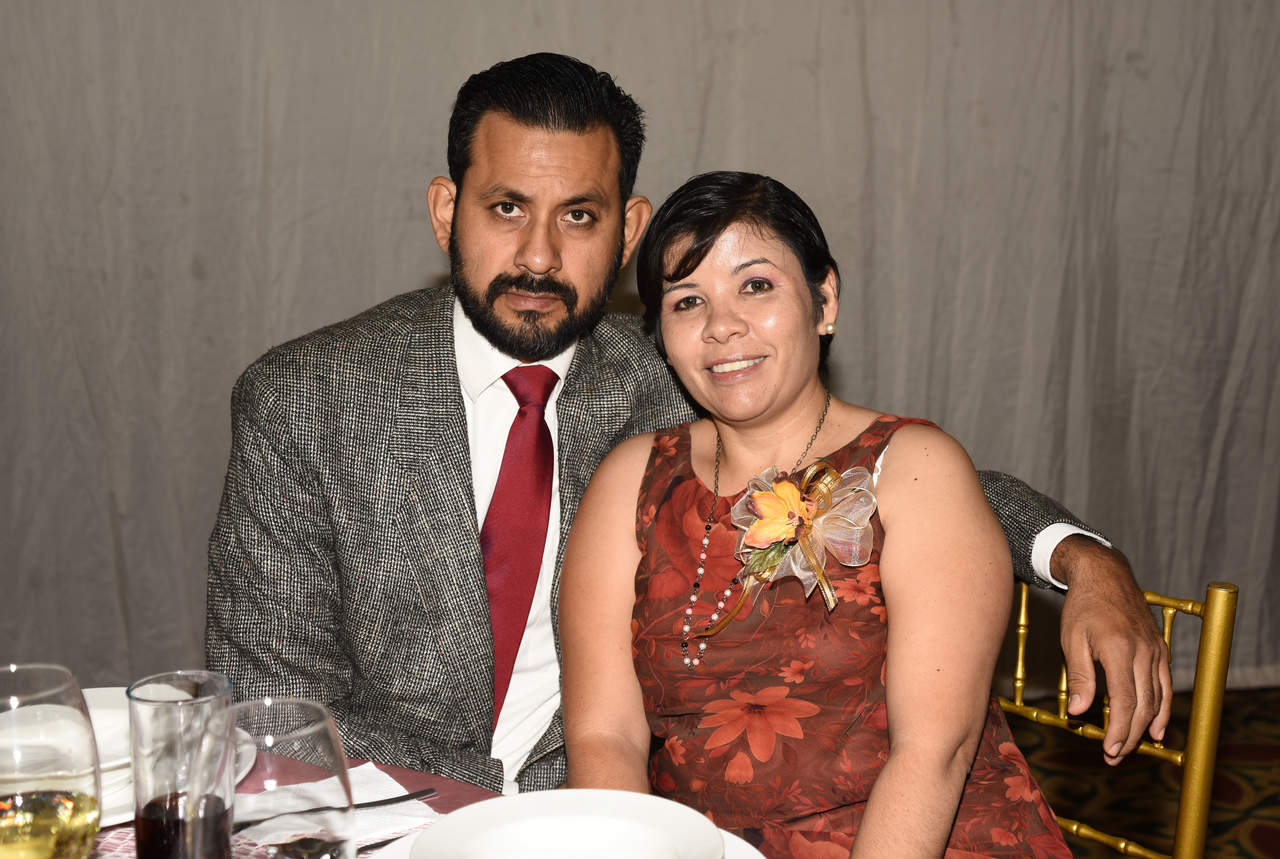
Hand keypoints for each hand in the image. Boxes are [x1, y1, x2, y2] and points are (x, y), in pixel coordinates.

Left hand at [1051, 535, 1171, 764]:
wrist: (1104, 575)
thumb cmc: (1083, 607)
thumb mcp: (1072, 639)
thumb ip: (1079, 676)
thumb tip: (1078, 711)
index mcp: (1119, 651)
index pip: (1125, 702)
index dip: (1119, 730)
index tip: (1109, 750)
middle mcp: (1144, 653)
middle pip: (1144, 706)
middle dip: (1130, 736)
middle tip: (1115, 756)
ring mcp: (1156, 650)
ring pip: (1158, 698)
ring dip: (1146, 727)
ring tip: (1131, 748)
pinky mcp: (1160, 648)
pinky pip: (1165, 684)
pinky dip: (1163, 708)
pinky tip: (1157, 728)